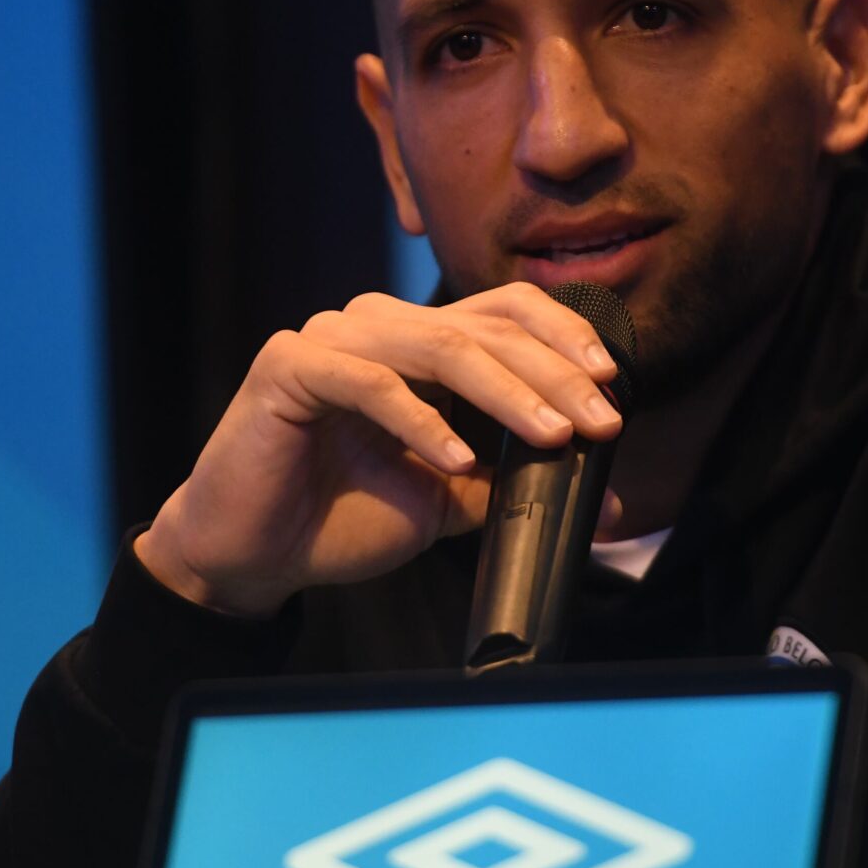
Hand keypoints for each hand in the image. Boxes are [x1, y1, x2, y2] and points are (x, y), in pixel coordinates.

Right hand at [135, 283, 624, 616]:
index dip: (563, 338)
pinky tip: (457, 461)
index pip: (505, 312)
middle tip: (600, 422)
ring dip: (506, 393)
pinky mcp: (290, 365)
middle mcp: (376, 324)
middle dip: (553, 375)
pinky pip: (369, 382)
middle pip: (483, 327)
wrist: (254, 555)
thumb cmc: (342, 518)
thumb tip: (606, 501)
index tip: (613, 387)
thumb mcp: (448, 500)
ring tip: (553, 436)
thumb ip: (511, 483)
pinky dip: (421, 422)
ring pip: (439, 345)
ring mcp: (331, 337)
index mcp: (415, 341)